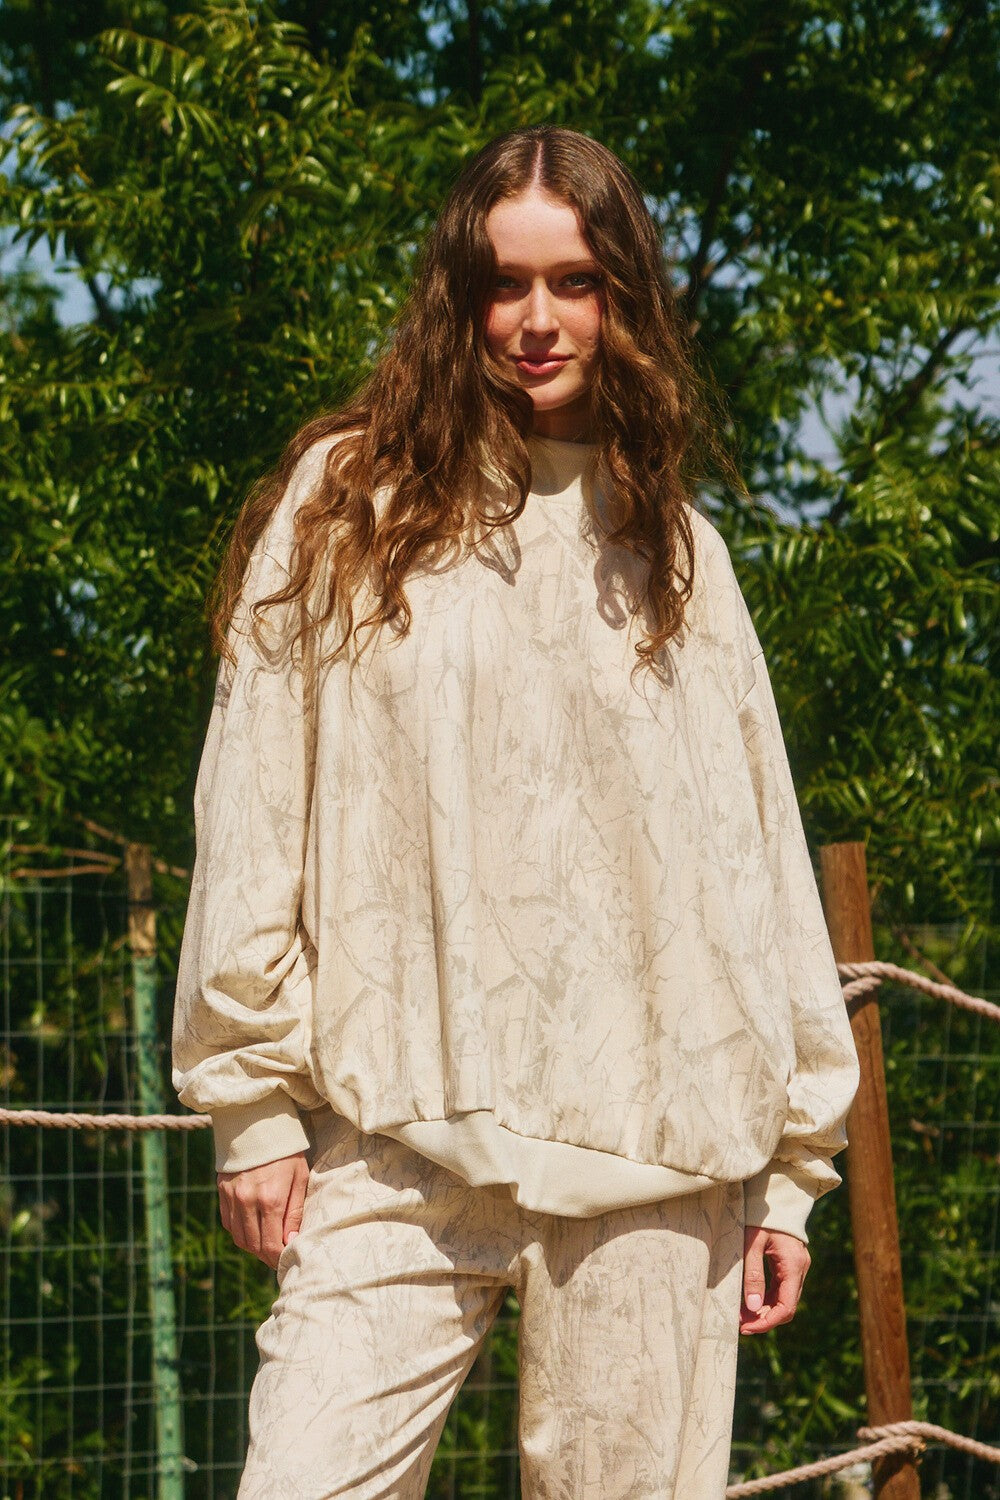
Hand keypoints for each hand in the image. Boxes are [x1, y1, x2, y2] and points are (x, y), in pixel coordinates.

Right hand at [217, 1152, 309, 1269]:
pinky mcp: (222, 1191)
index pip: (270, 1245)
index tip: (287, 1259)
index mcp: (270, 1198)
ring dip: (252, 1247)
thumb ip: (295, 1212)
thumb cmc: (286, 1151)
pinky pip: (228, 1223)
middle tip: (277, 1257)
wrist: (258, 1123)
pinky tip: (252, 1229)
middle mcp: (247, 1200)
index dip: (278, 1258)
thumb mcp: (300, 1177)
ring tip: (266, 1245)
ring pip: (238, 1237)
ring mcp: (232, 1196)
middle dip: (266, 1256)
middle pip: (253, 1245)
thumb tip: (291, 1241)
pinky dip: (239, 1232)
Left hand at [739, 1224, 810, 1334]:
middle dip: (764, 1318)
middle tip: (740, 1323)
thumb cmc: (761, 1216)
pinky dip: (767, 1298)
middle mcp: (800, 1269)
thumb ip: (753, 1275)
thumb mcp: (752, 1244)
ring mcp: (798, 1266)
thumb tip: (752, 1308)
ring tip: (741, 1315)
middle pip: (786, 1306)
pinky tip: (750, 1301)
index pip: (785, 1307)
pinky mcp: (791, 1263)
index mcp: (793, 1265)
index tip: (746, 1327)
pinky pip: (782, 1288)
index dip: (767, 1322)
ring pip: (784, 1299)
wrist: (775, 1196)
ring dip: (765, 1310)